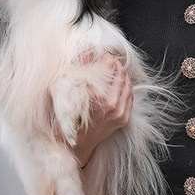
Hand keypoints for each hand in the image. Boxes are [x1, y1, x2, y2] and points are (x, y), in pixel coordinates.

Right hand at [73, 52, 133, 170]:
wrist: (75, 144)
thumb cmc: (65, 117)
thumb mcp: (63, 90)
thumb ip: (76, 68)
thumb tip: (88, 51)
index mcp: (96, 96)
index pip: (108, 69)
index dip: (106, 58)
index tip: (103, 54)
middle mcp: (111, 104)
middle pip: (119, 74)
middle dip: (114, 64)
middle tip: (109, 59)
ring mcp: (119, 113)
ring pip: (127, 84)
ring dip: (122, 74)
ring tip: (114, 68)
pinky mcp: (124, 118)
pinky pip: (130, 96)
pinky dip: (126, 86)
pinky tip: (120, 81)